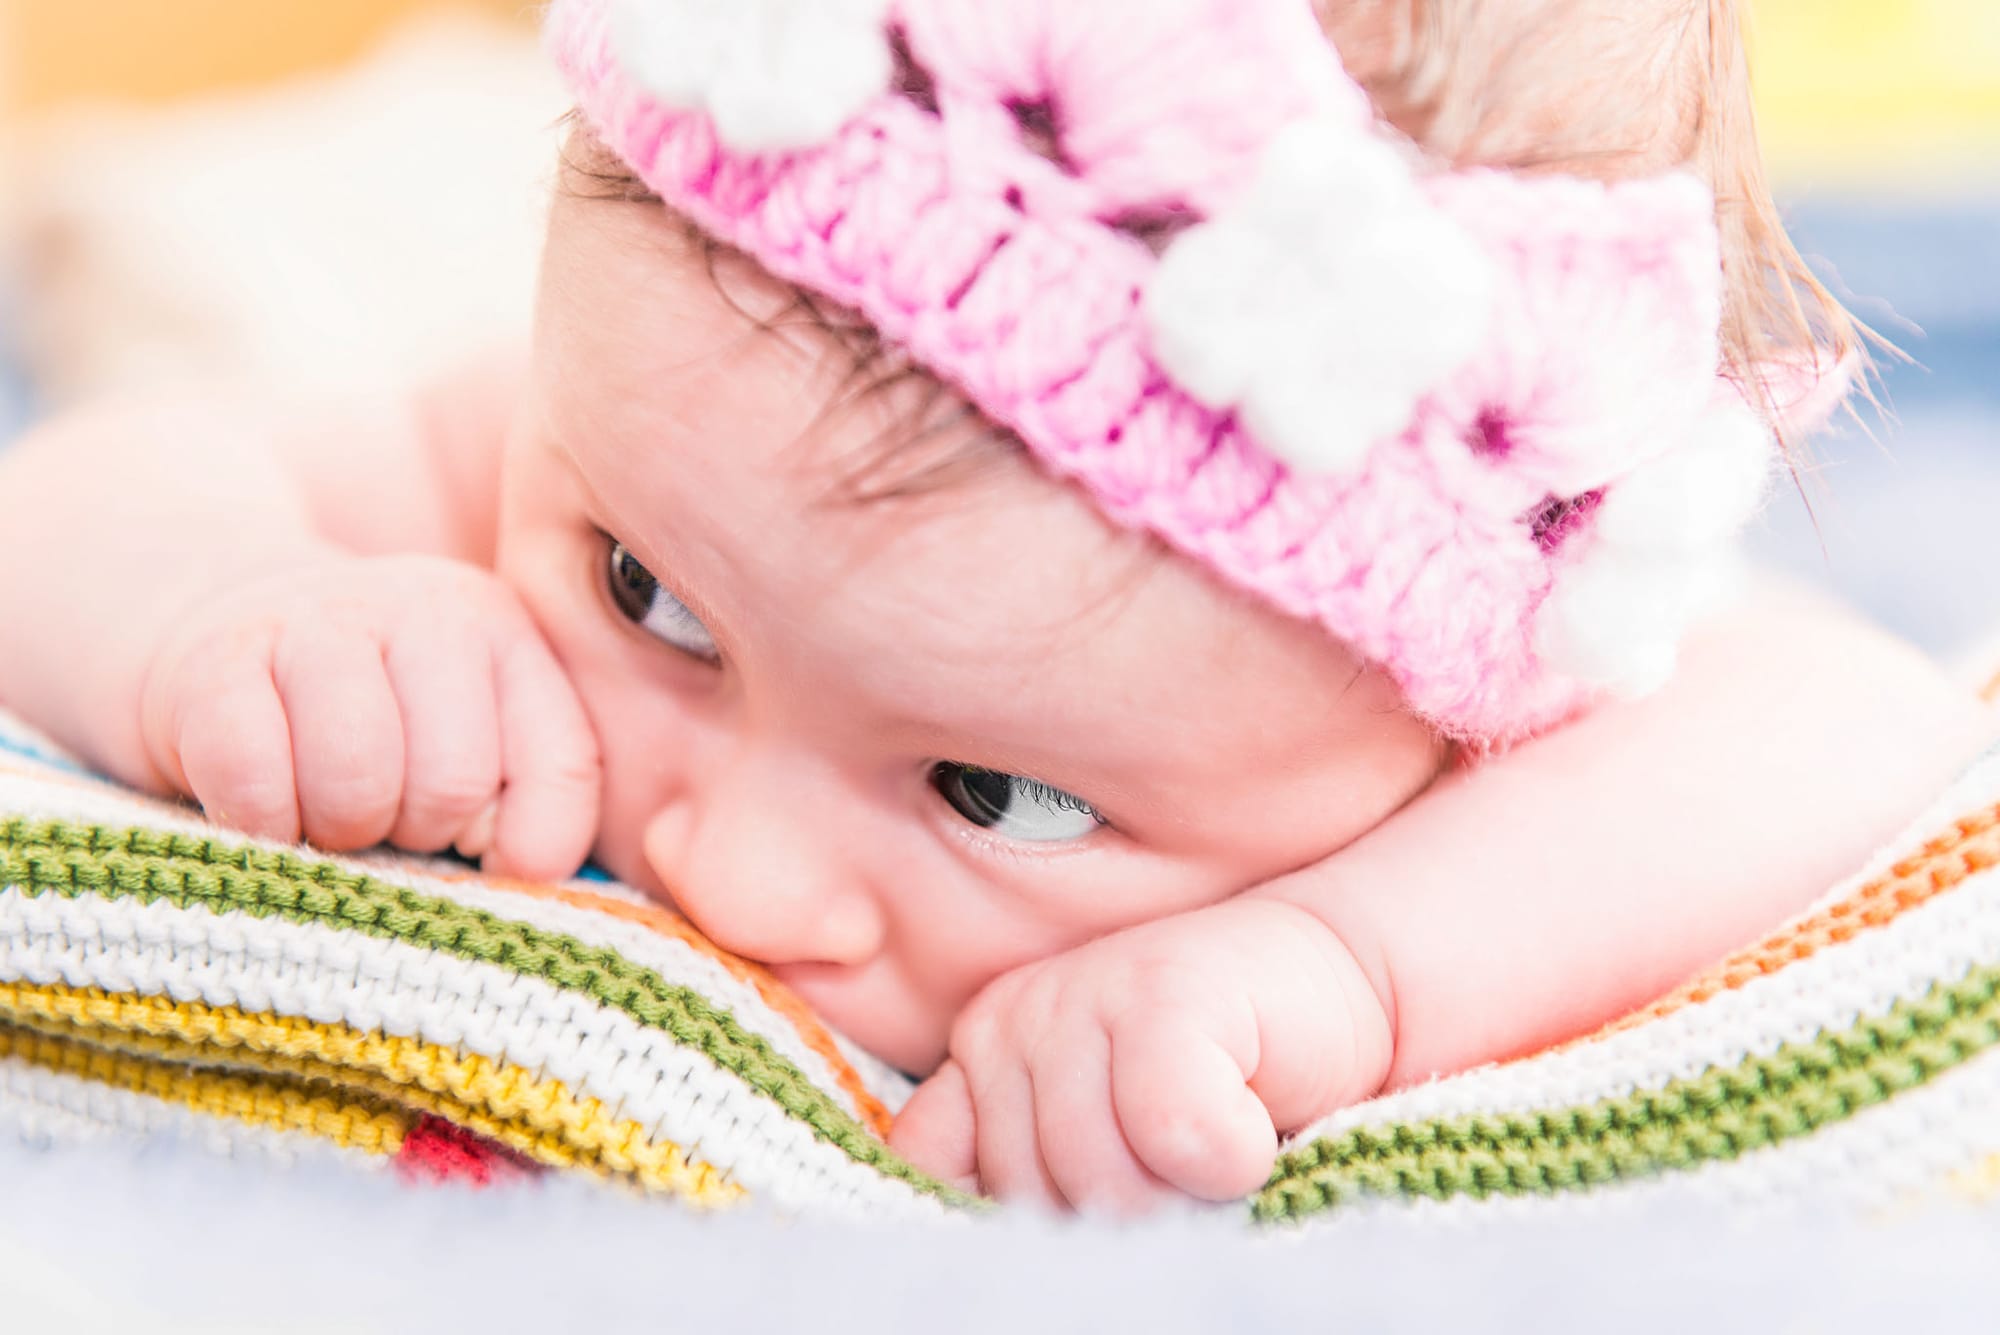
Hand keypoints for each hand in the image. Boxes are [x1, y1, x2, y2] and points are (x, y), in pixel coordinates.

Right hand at [138, 552, 600, 878]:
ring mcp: (318, 621)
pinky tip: (259, 809)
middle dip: (415, 833)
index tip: (479, 851)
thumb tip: (526, 873)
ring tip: (323, 813)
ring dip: (336, 833)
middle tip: (382, 820)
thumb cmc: (369, 722)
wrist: (217, 634)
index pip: (564, 767)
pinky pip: (256, 783)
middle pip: (454, 783)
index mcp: (508, 634)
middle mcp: (427, 610)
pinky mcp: (216, 658)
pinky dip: (258, 827)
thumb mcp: (469, 741)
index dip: (525, 846)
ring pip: (357, 782)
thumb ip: (529, 799)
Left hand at [889, 898, 1392, 1214]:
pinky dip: (1228, 1157)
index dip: (1011, 1224)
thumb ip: (1032, 1186)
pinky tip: (1249, 1130)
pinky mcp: (1161, 986)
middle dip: (1118, 1217)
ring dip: (1183, 1197)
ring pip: (1103, 1179)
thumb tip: (997, 1262)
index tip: (1079, 1227)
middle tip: (1179, 1175)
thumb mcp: (1103, 1156)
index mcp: (976, 1071)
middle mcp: (1004, 1027)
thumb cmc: (1217, 1101)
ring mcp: (1076, 997)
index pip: (933, 1174)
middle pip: (1031, 1201)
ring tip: (1214, 1152)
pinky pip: (1172, 1127)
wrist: (1332, 997)